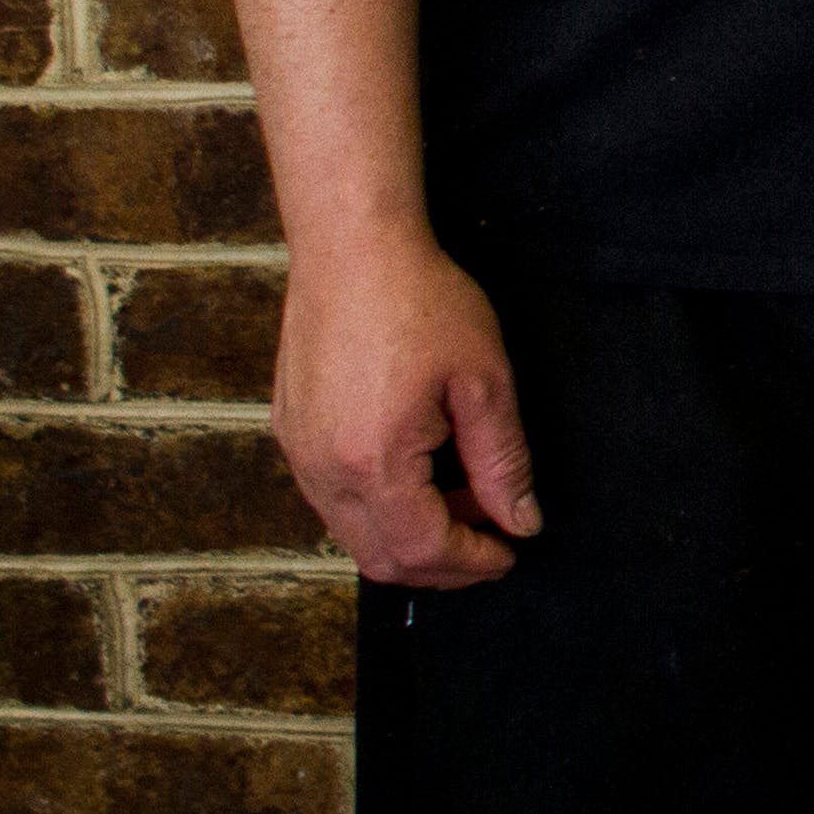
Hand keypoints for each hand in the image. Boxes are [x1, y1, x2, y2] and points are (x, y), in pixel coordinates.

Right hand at [274, 226, 534, 586]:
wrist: (352, 250)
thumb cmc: (421, 302)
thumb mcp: (485, 381)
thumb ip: (503, 461)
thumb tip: (522, 520)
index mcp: (372, 462)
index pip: (422, 550)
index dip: (472, 563)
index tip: (510, 552)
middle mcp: (322, 470)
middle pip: (381, 558)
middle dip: (442, 563)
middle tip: (493, 537)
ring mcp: (298, 454)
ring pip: (354, 533)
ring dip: (412, 534)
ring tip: (467, 497)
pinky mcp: (291, 434)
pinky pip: (334, 499)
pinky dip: (382, 507)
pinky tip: (424, 471)